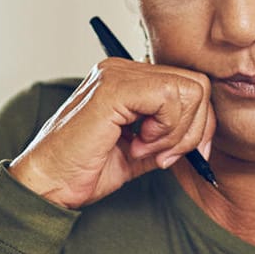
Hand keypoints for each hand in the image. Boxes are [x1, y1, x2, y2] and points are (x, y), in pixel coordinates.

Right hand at [9, 59, 214, 209]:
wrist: (48, 184)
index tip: (177, 155)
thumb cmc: (85, 171)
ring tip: (143, 150)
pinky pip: (170, 98)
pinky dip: (165, 130)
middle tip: (160, 156)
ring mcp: (117, 74)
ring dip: (176, 132)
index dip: (198, 124)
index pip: (189, 86)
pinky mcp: (114, 88)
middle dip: (192, 130)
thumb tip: (206, 134)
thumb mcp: (141, 151)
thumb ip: (170, 135)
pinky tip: (136, 145)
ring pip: (190, 91)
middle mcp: (122, 68)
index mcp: (128, 79)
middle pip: (197, 86)